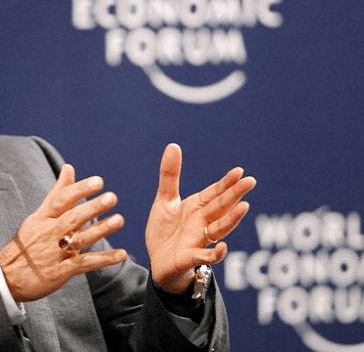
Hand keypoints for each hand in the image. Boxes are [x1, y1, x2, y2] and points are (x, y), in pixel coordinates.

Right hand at [0, 164, 127, 301]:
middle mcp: (48, 233)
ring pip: (79, 239)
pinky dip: (103, 259)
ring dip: (100, 230)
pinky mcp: (60, 272)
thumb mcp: (38, 216)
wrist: (7, 277)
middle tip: (111, 197)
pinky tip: (121, 254)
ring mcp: (54, 253)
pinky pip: (84, 264)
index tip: (98, 181)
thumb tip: (69, 167)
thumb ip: (58, 192)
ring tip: (119, 220)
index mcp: (42, 218)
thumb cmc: (27, 243)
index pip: (61, 200)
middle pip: (72, 218)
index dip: (79, 190)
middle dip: (92, 208)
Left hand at [145, 143, 255, 293]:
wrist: (158, 262)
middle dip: (234, 195)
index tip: (239, 171)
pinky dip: (215, 254)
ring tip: (244, 207)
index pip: (215, 193)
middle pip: (220, 207)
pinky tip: (223, 248)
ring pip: (219, 229)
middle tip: (250, 182)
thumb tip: (173, 145)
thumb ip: (170, 175)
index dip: (226, 183)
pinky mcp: (190, 258)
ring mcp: (199, 240)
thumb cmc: (166, 231)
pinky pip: (205, 257)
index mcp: (197, 207)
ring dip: (231, 219)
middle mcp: (202, 223)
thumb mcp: (165, 200)